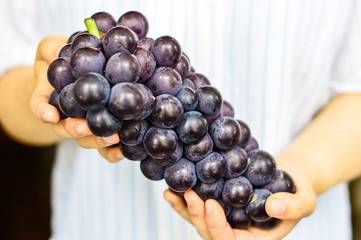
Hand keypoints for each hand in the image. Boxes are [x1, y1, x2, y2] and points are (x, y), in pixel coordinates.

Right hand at [30, 35, 122, 162]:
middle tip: (85, 128)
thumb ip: (53, 49)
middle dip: (74, 129)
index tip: (49, 114)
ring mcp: (85, 124)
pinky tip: (124, 149)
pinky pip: (106, 145)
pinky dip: (113, 151)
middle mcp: (66, 115)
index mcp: (51, 96)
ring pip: (87, 140)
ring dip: (97, 141)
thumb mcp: (52, 48)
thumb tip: (63, 49)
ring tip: (111, 138)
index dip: (42, 110)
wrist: (79, 72)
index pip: (40, 105)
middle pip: (66, 128)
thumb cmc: (63, 59)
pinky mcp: (106, 128)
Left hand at [163, 163, 315, 239]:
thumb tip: (273, 207)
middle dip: (197, 216)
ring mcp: (226, 219)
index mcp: (255, 238)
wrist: (287, 177)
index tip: (211, 204)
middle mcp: (237, 232)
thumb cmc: (298, 191)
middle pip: (210, 233)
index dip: (218, 227)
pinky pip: (199, 207)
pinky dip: (183, 201)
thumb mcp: (304, 199)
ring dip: (184, 209)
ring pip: (200, 221)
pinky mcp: (218, 204)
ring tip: (171, 193)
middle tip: (189, 193)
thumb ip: (293, 207)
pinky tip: (171, 191)